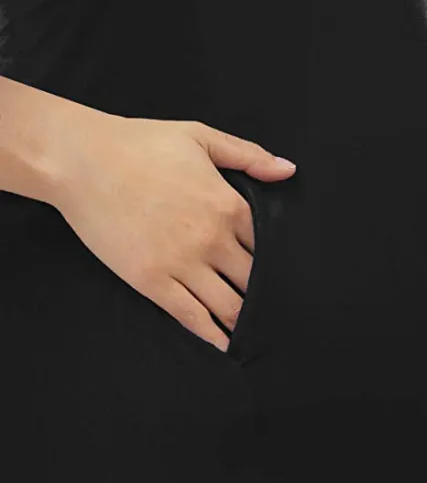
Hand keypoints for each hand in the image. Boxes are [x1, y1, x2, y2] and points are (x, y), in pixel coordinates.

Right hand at [51, 111, 295, 350]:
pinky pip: (192, 317)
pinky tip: (224, 346)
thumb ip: (248, 155)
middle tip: (272, 313)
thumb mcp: (200, 136)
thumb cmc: (140, 144)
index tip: (279, 279)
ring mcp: (181, 263)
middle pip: (252, 282)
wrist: (82, 161)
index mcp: (228, 205)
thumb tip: (288, 171)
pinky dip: (213, 336)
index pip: (267, 248)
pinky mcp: (151, 281)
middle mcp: (212, 239)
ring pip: (228, 305)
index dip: (275, 265)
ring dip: (243, 321)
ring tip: (252, 333)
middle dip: (264, 298)